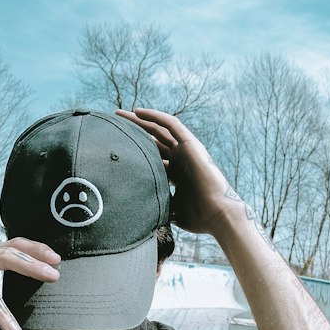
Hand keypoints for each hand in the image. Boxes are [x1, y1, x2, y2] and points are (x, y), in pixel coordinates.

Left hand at [117, 107, 237, 235]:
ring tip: (118, 114)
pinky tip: (138, 111)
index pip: (151, 157)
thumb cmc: (197, 218)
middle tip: (112, 126)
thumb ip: (156, 204)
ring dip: (139, 120)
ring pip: (159, 129)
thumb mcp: (170, 210)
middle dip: (132, 132)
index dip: (134, 151)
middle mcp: (180, 159)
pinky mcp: (191, 144)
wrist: (218, 214)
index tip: (113, 149)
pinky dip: (155, 116)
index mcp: (176, 173)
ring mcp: (185, 150)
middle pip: (152, 140)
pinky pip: (171, 124)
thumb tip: (136, 211)